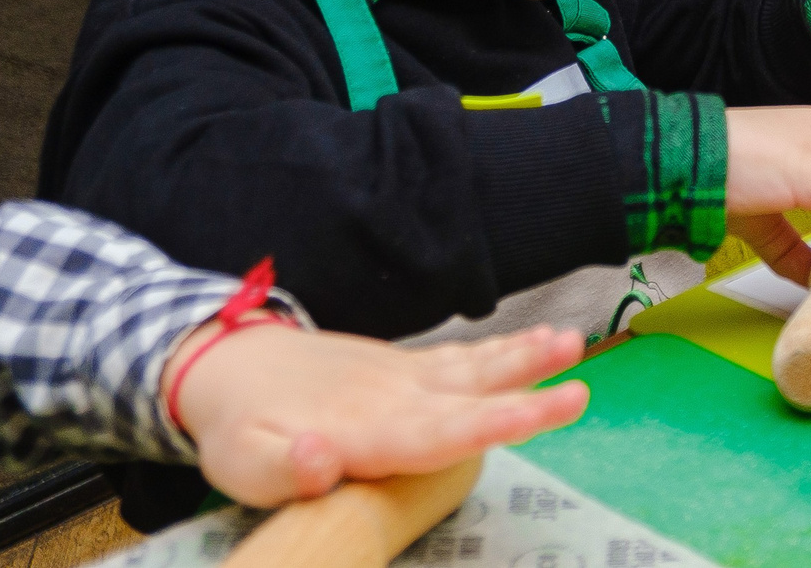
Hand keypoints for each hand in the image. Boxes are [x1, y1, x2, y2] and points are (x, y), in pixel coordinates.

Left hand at [172, 321, 586, 509]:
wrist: (230, 365)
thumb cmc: (240, 429)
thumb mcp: (241, 464)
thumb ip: (282, 469)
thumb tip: (321, 457)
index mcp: (364, 431)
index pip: (435, 434)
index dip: (487, 426)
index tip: (532, 415)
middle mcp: (395, 398)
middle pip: (468, 400)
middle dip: (526, 396)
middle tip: (579, 392)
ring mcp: (404, 376)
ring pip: (473, 368)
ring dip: (525, 358)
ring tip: (573, 343)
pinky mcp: (406, 366)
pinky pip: (463, 356)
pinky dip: (504, 349)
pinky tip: (542, 340)